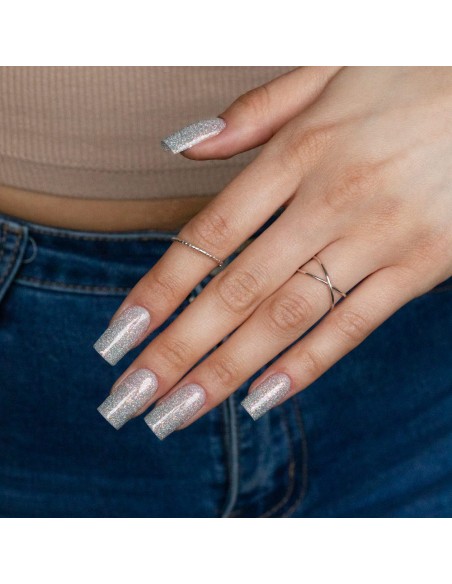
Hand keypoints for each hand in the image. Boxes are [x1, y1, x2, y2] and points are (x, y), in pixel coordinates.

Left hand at [95, 66, 451, 437]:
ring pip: (286, 318)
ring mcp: (378, 237)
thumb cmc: (411, 74)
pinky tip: (262, 399)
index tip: (118, 338)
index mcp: (298, 151)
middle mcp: (329, 200)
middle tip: (129, 400)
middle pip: (237, 291)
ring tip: (177, 413)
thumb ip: (255, 111)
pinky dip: (307, 365)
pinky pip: (355, 325)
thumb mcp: (330, 67)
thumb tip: (184, 147)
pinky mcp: (423, 264)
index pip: (208, 237)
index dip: (158, 291)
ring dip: (225, 372)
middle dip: (176, 351)